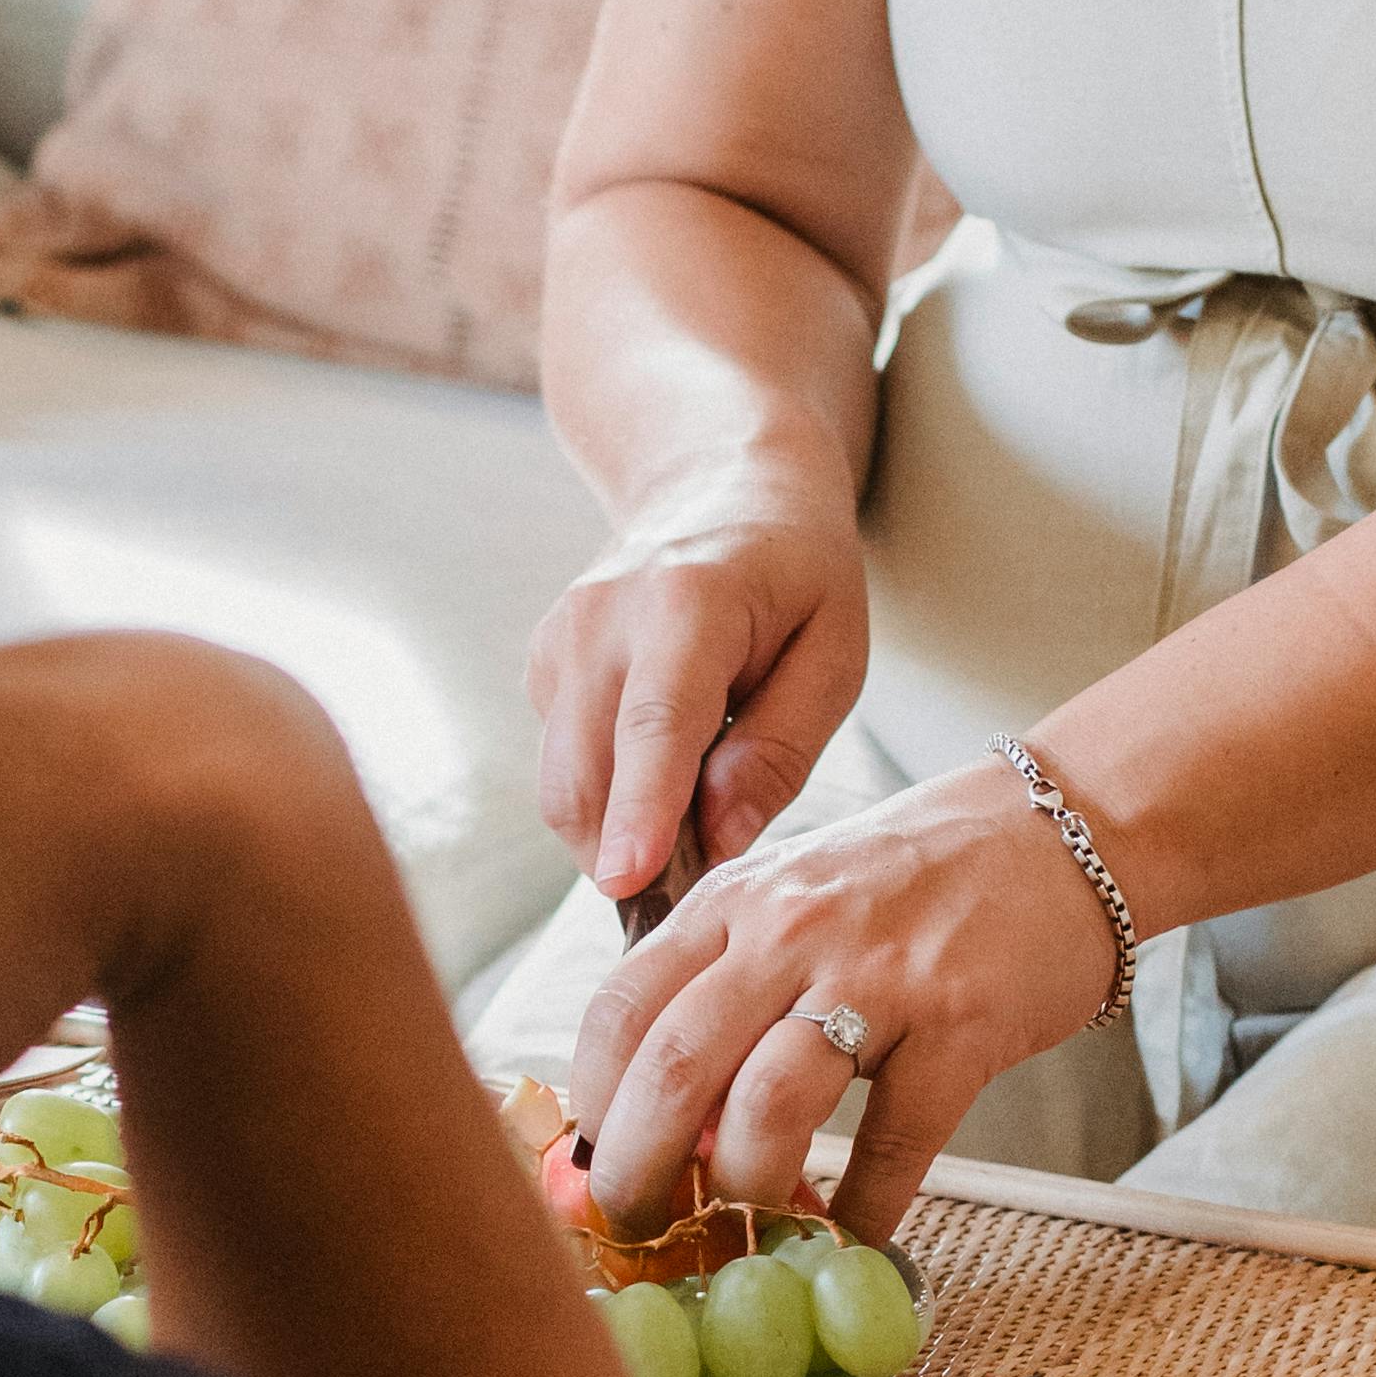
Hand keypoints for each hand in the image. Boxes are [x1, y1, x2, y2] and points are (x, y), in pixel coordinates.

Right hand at [530, 501, 870, 906]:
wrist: (719, 484)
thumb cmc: (795, 573)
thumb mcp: (834, 654)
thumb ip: (780, 748)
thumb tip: (722, 837)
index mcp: (687, 604)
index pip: (655, 725)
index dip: (640, 810)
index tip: (627, 880)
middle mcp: (601, 618)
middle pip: (587, 771)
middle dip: (627, 856)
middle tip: (695, 892)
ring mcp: (558, 640)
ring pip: (562, 782)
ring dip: (614, 835)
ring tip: (690, 828)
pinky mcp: (542, 666)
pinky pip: (562, 764)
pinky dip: (606, 796)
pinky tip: (663, 768)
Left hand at [571, 754, 1124, 1246]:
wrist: (1061, 829)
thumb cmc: (913, 879)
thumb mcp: (794, 897)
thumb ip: (723, 978)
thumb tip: (659, 1108)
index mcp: (734, 902)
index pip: (620, 1006)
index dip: (591, 1102)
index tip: (588, 1167)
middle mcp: (791, 930)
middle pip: (673, 1064)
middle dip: (638, 1168)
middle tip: (637, 1226)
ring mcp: (878, 976)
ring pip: (770, 1105)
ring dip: (742, 1188)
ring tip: (741, 1228)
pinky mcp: (961, 1025)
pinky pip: (894, 1142)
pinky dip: (865, 1207)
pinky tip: (851, 1235)